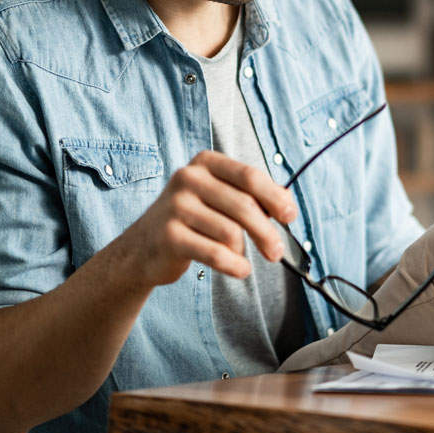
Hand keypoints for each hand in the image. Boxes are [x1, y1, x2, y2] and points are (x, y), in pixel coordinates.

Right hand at [116, 150, 296, 288]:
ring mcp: (175, 206)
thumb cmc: (193, 220)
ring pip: (231, 232)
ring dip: (244, 251)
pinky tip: (240, 270)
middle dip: (267, 232)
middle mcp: (188, 178)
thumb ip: (252, 196)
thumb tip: (288, 205)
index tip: (290, 216)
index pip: (250, 176)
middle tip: (277, 252)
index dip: (275, 197)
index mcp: (206, 163)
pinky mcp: (169, 236)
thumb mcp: (219, 198)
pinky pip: (215, 253)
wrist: (143, 247)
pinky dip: (234, 265)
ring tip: (241, 257)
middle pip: (245, 206)